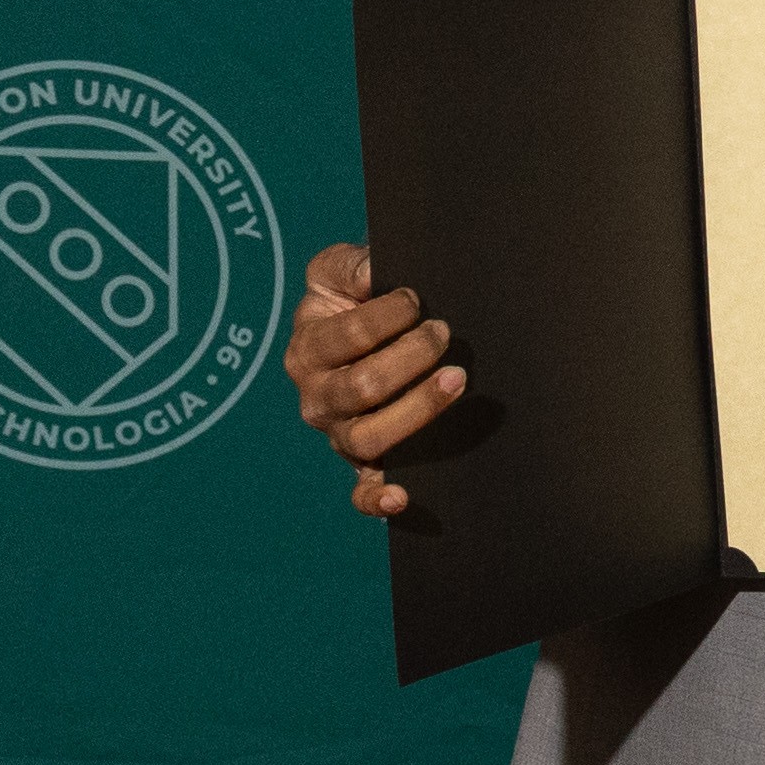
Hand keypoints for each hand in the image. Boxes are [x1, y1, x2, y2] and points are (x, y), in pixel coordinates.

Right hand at [283, 242, 463, 519]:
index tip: (416, 299)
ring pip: (370, 436)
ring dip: (417, 410)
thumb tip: (372, 273)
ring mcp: (339, 433)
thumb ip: (350, 265)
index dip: (388, 316)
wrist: (364, 328)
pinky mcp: (363, 461)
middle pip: (361, 388)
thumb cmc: (353, 297)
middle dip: (411, 357)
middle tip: (445, 333)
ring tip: (456, 379)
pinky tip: (402, 495)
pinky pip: (361, 490)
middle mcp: (317, 397)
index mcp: (308, 349)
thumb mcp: (338, 269)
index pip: (346, 337)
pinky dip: (377, 499)